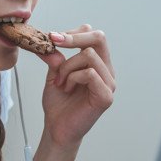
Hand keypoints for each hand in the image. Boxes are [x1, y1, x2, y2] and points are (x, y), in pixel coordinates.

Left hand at [37, 24, 115, 148]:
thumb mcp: (54, 73)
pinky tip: (66, 88)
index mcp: (98, 63)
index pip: (93, 35)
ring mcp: (109, 83)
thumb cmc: (58, 103)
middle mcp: (107, 70)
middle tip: (54, 40)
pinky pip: (90, 74)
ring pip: (90, 55)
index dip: (73, 32)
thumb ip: (56, 56)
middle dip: (74, 38)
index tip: (52, 36)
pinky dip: (72, 77)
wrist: (57, 128)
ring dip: (67, 66)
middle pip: (99, 38)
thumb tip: (51, 38)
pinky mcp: (106, 96)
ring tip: (60, 81)